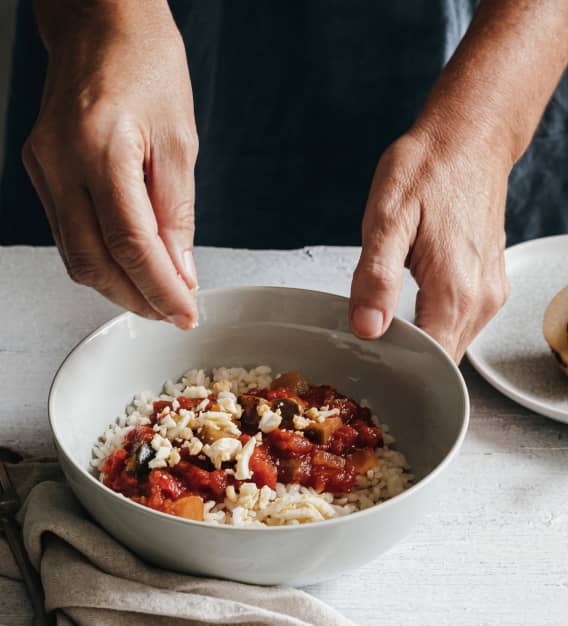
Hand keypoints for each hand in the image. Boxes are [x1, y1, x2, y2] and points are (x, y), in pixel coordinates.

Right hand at [23, 1, 197, 326]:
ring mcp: (42, 166)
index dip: (161, 289)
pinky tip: (128, 267)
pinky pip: (67, 232)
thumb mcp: (180, 141)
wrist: (101, 22)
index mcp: (99, 150)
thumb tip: (181, 270)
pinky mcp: (40, 167)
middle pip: (93, 262)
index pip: (130, 246)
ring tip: (156, 297)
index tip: (187, 313)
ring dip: (116, 286)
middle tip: (174, 314)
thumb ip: (177, 212)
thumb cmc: (148, 66)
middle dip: (136, 299)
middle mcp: (59, 163)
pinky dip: (99, 259)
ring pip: (74, 255)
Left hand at [349, 129, 509, 361]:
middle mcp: (482, 300)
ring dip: (423, 342)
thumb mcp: (388, 216)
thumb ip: (376, 277)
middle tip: (370, 341)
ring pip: (454, 344)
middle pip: (444, 359)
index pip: (431, 361)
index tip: (368, 357)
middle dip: (408, 360)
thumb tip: (367, 329)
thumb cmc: (428, 170)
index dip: (398, 367)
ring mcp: (492, 293)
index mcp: (456, 290)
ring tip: (389, 322)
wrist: (470, 140)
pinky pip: (463, 323)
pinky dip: (437, 324)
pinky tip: (414, 304)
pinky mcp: (493, 284)